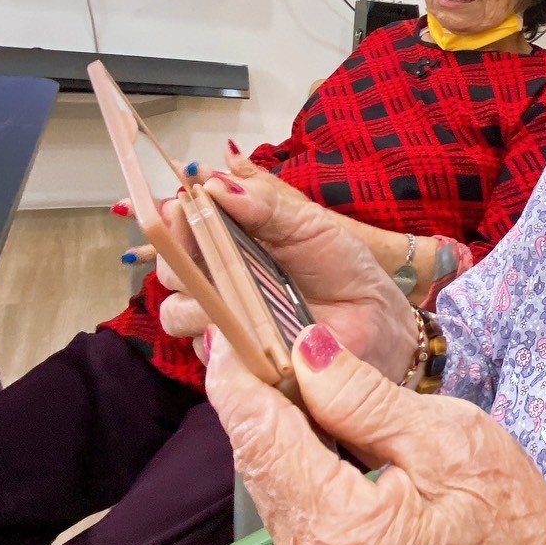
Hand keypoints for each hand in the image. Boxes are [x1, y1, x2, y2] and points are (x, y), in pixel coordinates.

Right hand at [158, 159, 416, 383]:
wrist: (376, 319)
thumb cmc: (343, 267)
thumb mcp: (309, 224)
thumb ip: (266, 204)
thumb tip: (219, 185)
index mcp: (231, 240)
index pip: (183, 227)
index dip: (175, 218)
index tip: (181, 207)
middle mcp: (218, 279)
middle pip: (169, 269)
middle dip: (173, 256)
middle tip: (195, 246)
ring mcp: (224, 320)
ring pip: (177, 312)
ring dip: (192, 300)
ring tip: (223, 292)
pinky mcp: (235, 360)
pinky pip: (207, 353)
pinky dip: (217, 339)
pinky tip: (242, 328)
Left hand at [205, 324, 545, 544]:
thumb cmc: (518, 526)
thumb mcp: (452, 438)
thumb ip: (365, 399)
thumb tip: (303, 350)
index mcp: (345, 536)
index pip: (264, 441)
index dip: (238, 380)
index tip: (227, 328)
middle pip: (261, 469)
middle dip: (263, 402)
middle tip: (272, 339)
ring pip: (275, 496)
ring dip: (283, 440)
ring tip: (307, 384)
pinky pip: (297, 525)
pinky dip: (304, 477)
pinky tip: (331, 443)